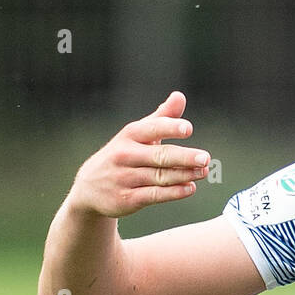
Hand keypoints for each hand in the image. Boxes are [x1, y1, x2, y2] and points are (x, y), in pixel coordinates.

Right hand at [68, 92, 211, 218]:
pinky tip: (190, 188)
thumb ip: (161, 117)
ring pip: (160, 177)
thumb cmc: (122, 155)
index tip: (188, 129)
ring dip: (184, 175)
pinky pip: (154, 195)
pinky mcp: (127, 199)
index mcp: (129, 136)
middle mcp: (125, 155)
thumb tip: (180, 96)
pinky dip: (174, 192)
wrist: (89, 188)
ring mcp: (125, 178)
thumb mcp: (137, 134)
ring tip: (204, 172)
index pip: (151, 129)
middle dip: (184, 157)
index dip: (170, 128)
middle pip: (159, 156)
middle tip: (205, 158)